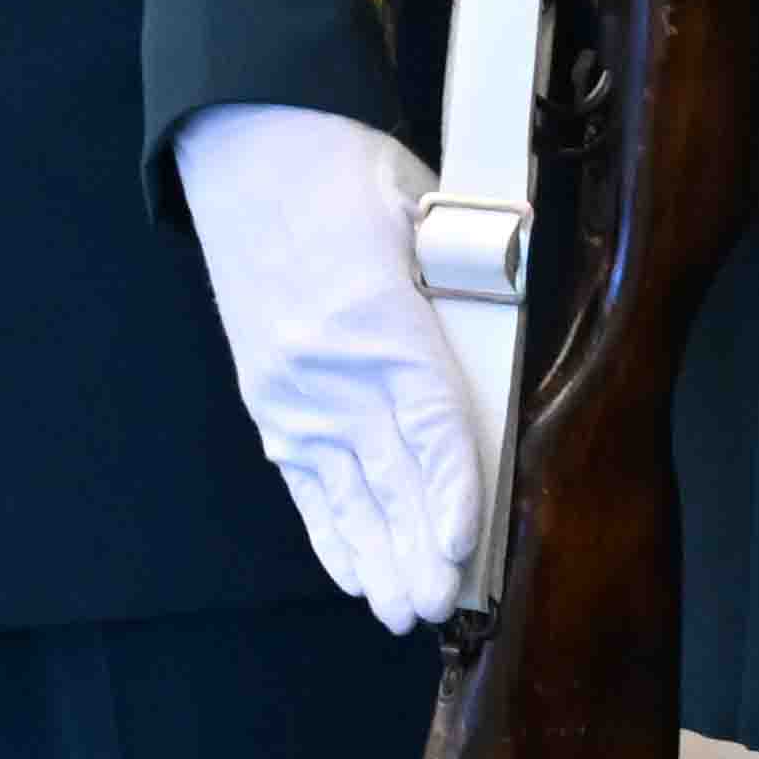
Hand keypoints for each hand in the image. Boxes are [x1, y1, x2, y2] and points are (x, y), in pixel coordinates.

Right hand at [176, 102, 476, 632]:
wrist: (250, 147)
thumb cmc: (345, 171)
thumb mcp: (427, 212)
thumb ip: (467, 283)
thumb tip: (508, 328)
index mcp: (374, 319)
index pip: (428, 422)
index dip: (451, 490)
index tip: (468, 544)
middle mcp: (326, 366)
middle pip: (383, 476)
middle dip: (415, 550)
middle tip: (440, 608)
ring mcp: (290, 387)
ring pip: (342, 491)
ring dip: (375, 555)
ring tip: (403, 610)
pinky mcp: (269, 395)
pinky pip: (304, 477)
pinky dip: (330, 528)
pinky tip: (353, 568)